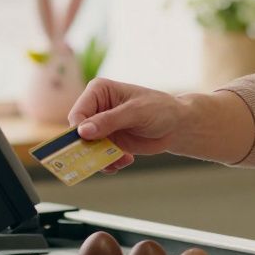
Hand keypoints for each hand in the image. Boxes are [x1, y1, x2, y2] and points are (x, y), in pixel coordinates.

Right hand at [68, 78, 184, 172]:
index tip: (89, 143)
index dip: (78, 130)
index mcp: (98, 91)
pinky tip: (126, 160)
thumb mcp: (136, 112)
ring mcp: (101, 127)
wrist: (176, 125)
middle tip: (100, 160)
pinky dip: (109, 163)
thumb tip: (83, 131)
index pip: (78, 113)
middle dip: (89, 149)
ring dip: (101, 159)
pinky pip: (99, 157)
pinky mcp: (108, 142)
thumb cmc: (160, 109)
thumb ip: (110, 121)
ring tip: (122, 160)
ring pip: (88, 149)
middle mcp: (96, 108)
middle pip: (78, 133)